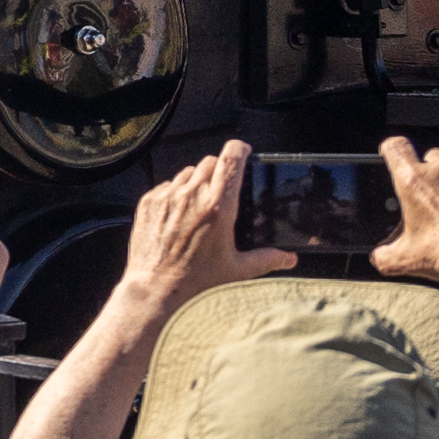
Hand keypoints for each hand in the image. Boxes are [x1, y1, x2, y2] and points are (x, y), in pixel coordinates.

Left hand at [111, 142, 292, 320]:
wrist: (155, 288)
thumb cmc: (196, 280)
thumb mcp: (237, 269)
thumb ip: (266, 259)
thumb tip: (289, 258)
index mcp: (218, 207)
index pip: (231, 158)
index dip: (240, 150)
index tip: (243, 152)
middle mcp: (192, 195)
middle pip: (210, 162)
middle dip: (219, 172)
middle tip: (221, 193)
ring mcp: (168, 197)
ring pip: (187, 172)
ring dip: (196, 182)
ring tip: (198, 208)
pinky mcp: (149, 202)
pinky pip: (166, 185)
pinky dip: (174, 194)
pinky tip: (178, 216)